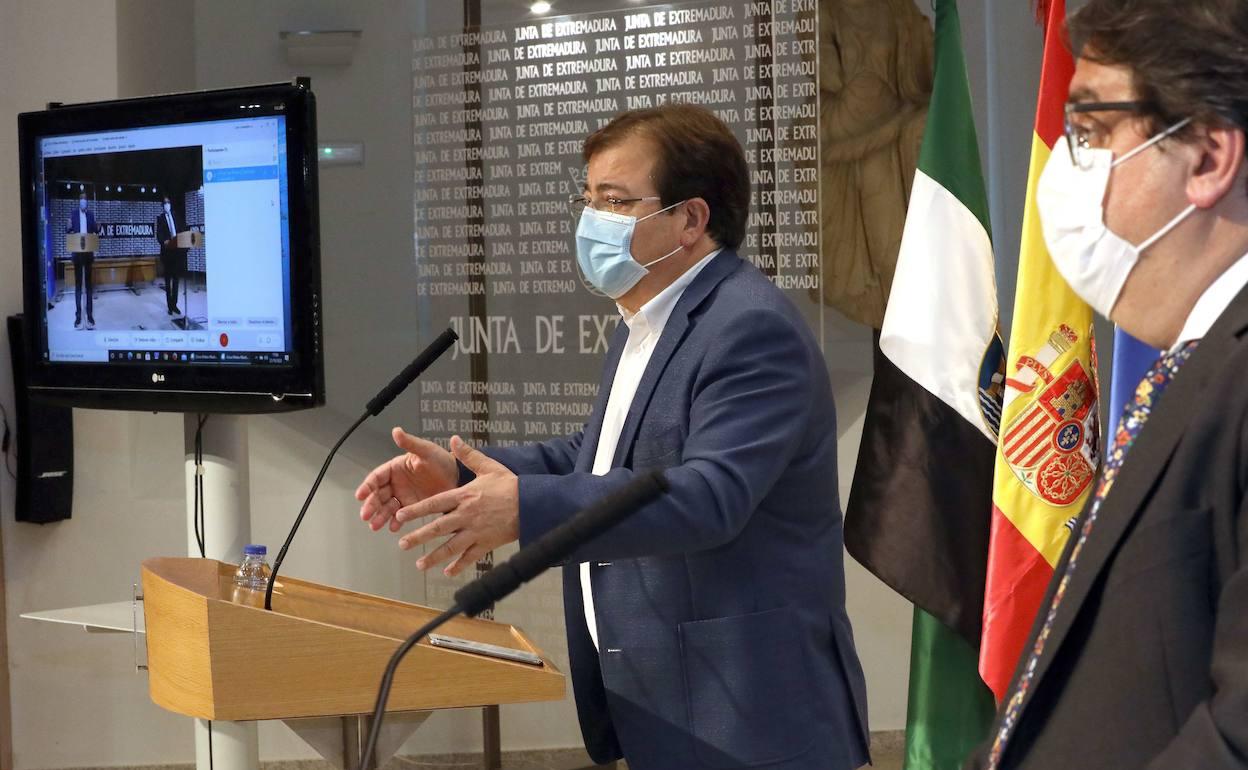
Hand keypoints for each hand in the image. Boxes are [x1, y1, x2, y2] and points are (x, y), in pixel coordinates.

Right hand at [355, 427, 457, 532]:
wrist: (458, 477)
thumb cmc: (442, 460)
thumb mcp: (426, 450)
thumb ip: (410, 443)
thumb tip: (396, 430)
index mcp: (395, 468)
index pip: (376, 477)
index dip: (367, 486)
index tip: (360, 495)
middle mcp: (396, 482)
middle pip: (378, 494)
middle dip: (371, 505)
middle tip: (366, 515)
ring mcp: (402, 496)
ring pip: (386, 507)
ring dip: (379, 516)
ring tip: (375, 526)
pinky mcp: (411, 507)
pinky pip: (400, 516)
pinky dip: (396, 522)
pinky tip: (393, 527)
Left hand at [395, 435, 518, 576]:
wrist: (532, 503)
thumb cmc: (510, 484)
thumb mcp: (489, 466)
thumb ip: (468, 455)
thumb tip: (453, 440)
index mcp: (464, 496)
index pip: (434, 504)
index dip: (416, 510)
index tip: (400, 515)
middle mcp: (466, 516)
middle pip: (438, 528)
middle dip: (418, 537)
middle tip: (402, 544)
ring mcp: (476, 532)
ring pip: (451, 547)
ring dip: (434, 557)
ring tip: (419, 565)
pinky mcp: (487, 543)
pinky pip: (470, 557)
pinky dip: (459, 566)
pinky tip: (448, 573)